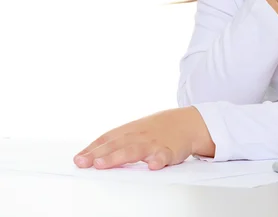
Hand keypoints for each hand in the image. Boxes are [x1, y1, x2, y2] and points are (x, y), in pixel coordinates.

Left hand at [73, 106, 214, 169]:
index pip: (108, 139)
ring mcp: (154, 143)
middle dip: (99, 154)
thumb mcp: (137, 130)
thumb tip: (92, 155)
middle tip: (84, 163)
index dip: (92, 149)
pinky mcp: (170, 151)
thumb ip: (117, 142)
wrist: (189, 122)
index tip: (78, 160)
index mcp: (130, 131)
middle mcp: (139, 136)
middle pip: (117, 145)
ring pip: (134, 150)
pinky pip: (164, 156)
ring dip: (118, 157)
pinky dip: (158, 160)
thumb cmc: (159, 129)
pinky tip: (152, 166)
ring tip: (103, 164)